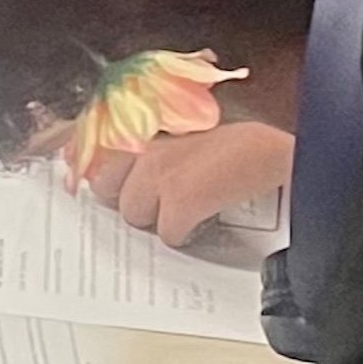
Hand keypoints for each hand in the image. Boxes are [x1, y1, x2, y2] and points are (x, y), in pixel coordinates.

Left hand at [69, 115, 293, 254]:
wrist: (270, 151)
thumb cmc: (232, 142)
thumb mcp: (178, 135)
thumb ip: (143, 148)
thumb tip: (102, 172)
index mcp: (141, 129)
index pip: (93, 153)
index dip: (96, 176)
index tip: (101, 186)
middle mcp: (144, 148)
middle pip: (107, 191)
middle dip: (130, 199)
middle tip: (157, 201)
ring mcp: (160, 175)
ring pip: (135, 216)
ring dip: (158, 219)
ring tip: (186, 208)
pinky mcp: (181, 202)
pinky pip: (168, 234)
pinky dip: (186, 234)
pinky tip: (203, 219)